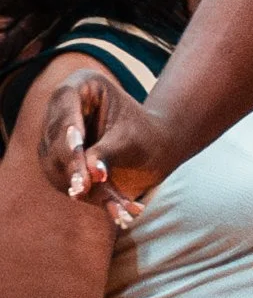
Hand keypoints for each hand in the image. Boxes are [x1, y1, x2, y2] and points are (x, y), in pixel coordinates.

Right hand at [37, 75, 164, 231]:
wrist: (152, 148)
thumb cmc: (145, 134)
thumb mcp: (130, 138)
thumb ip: (107, 153)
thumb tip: (92, 174)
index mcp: (81, 84)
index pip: (66, 104)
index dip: (69, 128)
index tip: (77, 147)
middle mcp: (61, 107)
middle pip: (56, 137)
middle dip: (72, 164)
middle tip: (82, 187)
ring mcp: (54, 135)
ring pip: (57, 162)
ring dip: (78, 185)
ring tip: (107, 205)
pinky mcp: (57, 161)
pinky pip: (65, 179)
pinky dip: (90, 197)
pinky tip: (118, 213)